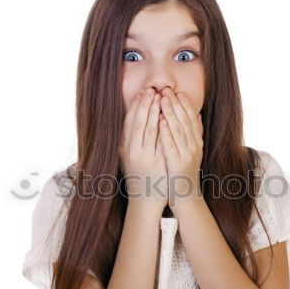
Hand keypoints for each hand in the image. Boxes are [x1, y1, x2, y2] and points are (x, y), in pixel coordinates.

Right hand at [119, 88, 167, 212]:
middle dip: (144, 105)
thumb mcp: (129, 156)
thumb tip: (133, 117)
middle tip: (151, 90)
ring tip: (159, 98)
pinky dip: (162, 129)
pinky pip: (160, 143)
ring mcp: (144, 158)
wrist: (145, 199)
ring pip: (148, 130)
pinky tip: (165, 118)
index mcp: (124, 148)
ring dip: (153, 112)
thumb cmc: (138, 175)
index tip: (141, 93)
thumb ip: (130, 139)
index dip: (135, 106)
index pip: (128, 122)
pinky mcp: (156, 163)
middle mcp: (132, 152)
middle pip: (137, 123)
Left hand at [157, 88, 203, 209]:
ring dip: (171, 113)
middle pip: (185, 121)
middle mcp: (194, 147)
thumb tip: (198, 115)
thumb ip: (195, 134)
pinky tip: (161, 121)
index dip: (184, 104)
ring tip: (163, 99)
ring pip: (178, 130)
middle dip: (175, 104)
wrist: (186, 197)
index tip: (177, 91)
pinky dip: (166, 132)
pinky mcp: (177, 164)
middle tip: (166, 90)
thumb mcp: (193, 151)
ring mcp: (187, 156)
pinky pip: (171, 145)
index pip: (192, 119)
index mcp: (197, 142)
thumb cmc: (185, 173)